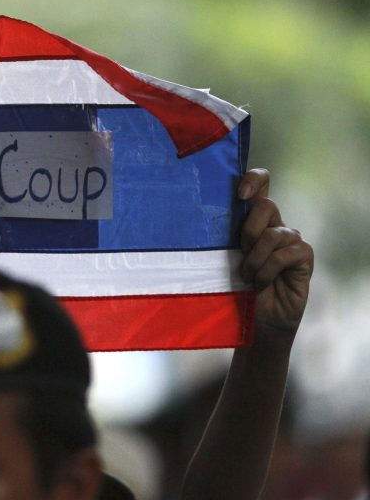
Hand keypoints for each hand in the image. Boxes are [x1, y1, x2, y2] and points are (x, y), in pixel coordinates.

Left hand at [237, 169, 313, 345]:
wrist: (257, 320)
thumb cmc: (236, 287)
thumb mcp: (223, 258)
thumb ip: (222, 237)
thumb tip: (196, 220)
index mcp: (254, 220)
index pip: (261, 183)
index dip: (254, 179)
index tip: (239, 194)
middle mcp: (275, 224)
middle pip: (266, 205)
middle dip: (247, 230)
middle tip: (239, 253)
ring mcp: (292, 239)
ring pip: (273, 234)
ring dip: (254, 259)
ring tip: (247, 276)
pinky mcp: (303, 256)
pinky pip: (285, 254)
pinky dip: (267, 270)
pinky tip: (260, 282)